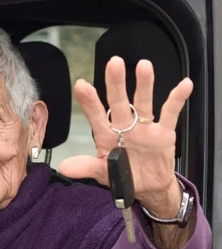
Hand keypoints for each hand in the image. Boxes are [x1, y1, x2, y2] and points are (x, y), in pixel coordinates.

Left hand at [58, 56, 191, 210]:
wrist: (148, 186)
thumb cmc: (123, 175)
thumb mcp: (103, 173)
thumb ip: (86, 167)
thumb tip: (64, 168)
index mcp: (107, 135)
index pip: (96, 116)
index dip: (89, 102)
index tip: (81, 85)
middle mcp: (124, 126)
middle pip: (119, 102)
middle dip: (116, 83)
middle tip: (114, 63)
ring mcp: (145, 127)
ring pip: (143, 102)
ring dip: (144, 84)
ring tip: (143, 65)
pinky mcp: (164, 133)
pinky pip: (171, 113)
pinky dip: (178, 99)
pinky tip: (184, 84)